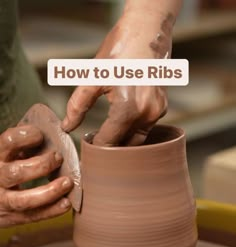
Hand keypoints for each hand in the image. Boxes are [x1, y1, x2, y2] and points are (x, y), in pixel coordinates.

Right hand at [0, 125, 72, 227]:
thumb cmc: (3, 171)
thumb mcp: (7, 156)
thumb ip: (22, 148)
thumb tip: (52, 138)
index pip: (8, 142)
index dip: (26, 137)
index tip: (41, 135)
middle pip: (16, 172)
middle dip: (42, 165)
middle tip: (58, 158)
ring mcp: (3, 200)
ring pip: (25, 199)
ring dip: (50, 191)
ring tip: (67, 183)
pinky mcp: (12, 217)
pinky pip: (33, 215)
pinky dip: (52, 210)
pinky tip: (66, 203)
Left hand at [62, 8, 172, 145]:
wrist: (147, 30)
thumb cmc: (119, 50)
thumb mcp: (93, 77)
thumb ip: (77, 106)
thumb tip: (67, 128)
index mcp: (128, 109)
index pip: (109, 143)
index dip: (95, 148)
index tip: (86, 147)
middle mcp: (146, 115)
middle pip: (125, 146)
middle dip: (110, 147)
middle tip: (94, 142)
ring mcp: (157, 113)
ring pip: (137, 140)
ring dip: (122, 141)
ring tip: (106, 134)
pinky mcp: (162, 108)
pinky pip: (146, 128)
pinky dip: (133, 130)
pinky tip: (121, 123)